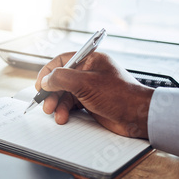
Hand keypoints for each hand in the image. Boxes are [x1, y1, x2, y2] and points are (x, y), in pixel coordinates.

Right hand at [35, 52, 154, 138]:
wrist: (138, 116)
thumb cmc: (119, 95)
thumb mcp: (85, 83)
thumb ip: (61, 79)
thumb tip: (45, 80)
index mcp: (90, 60)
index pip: (61, 61)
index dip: (47, 73)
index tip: (40, 86)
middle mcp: (88, 72)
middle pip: (60, 80)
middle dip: (51, 93)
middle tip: (46, 105)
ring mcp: (89, 88)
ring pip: (64, 94)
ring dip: (57, 105)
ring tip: (55, 114)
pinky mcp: (90, 102)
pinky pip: (71, 105)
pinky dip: (65, 111)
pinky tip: (64, 118)